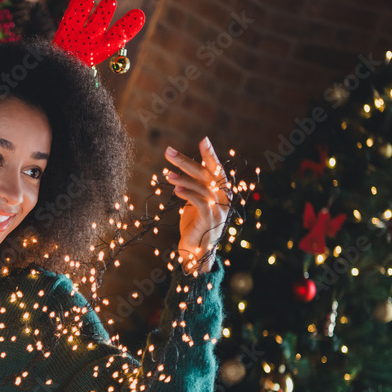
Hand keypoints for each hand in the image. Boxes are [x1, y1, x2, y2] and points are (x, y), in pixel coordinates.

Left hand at [163, 137, 231, 273]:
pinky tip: (176, 190)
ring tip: (167, 174)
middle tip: (169, 152)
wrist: (196, 252)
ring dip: (183, 179)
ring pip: (202, 188)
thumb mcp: (195, 201)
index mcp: (221, 191)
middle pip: (206, 174)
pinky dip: (188, 195)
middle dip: (186, 162)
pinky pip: (200, 203)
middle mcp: (223, 198)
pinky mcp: (210, 220)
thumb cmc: (194, 224)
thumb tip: (185, 168)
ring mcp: (218, 209)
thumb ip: (196, 186)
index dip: (210, 154)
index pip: (216, 168)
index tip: (204, 139)